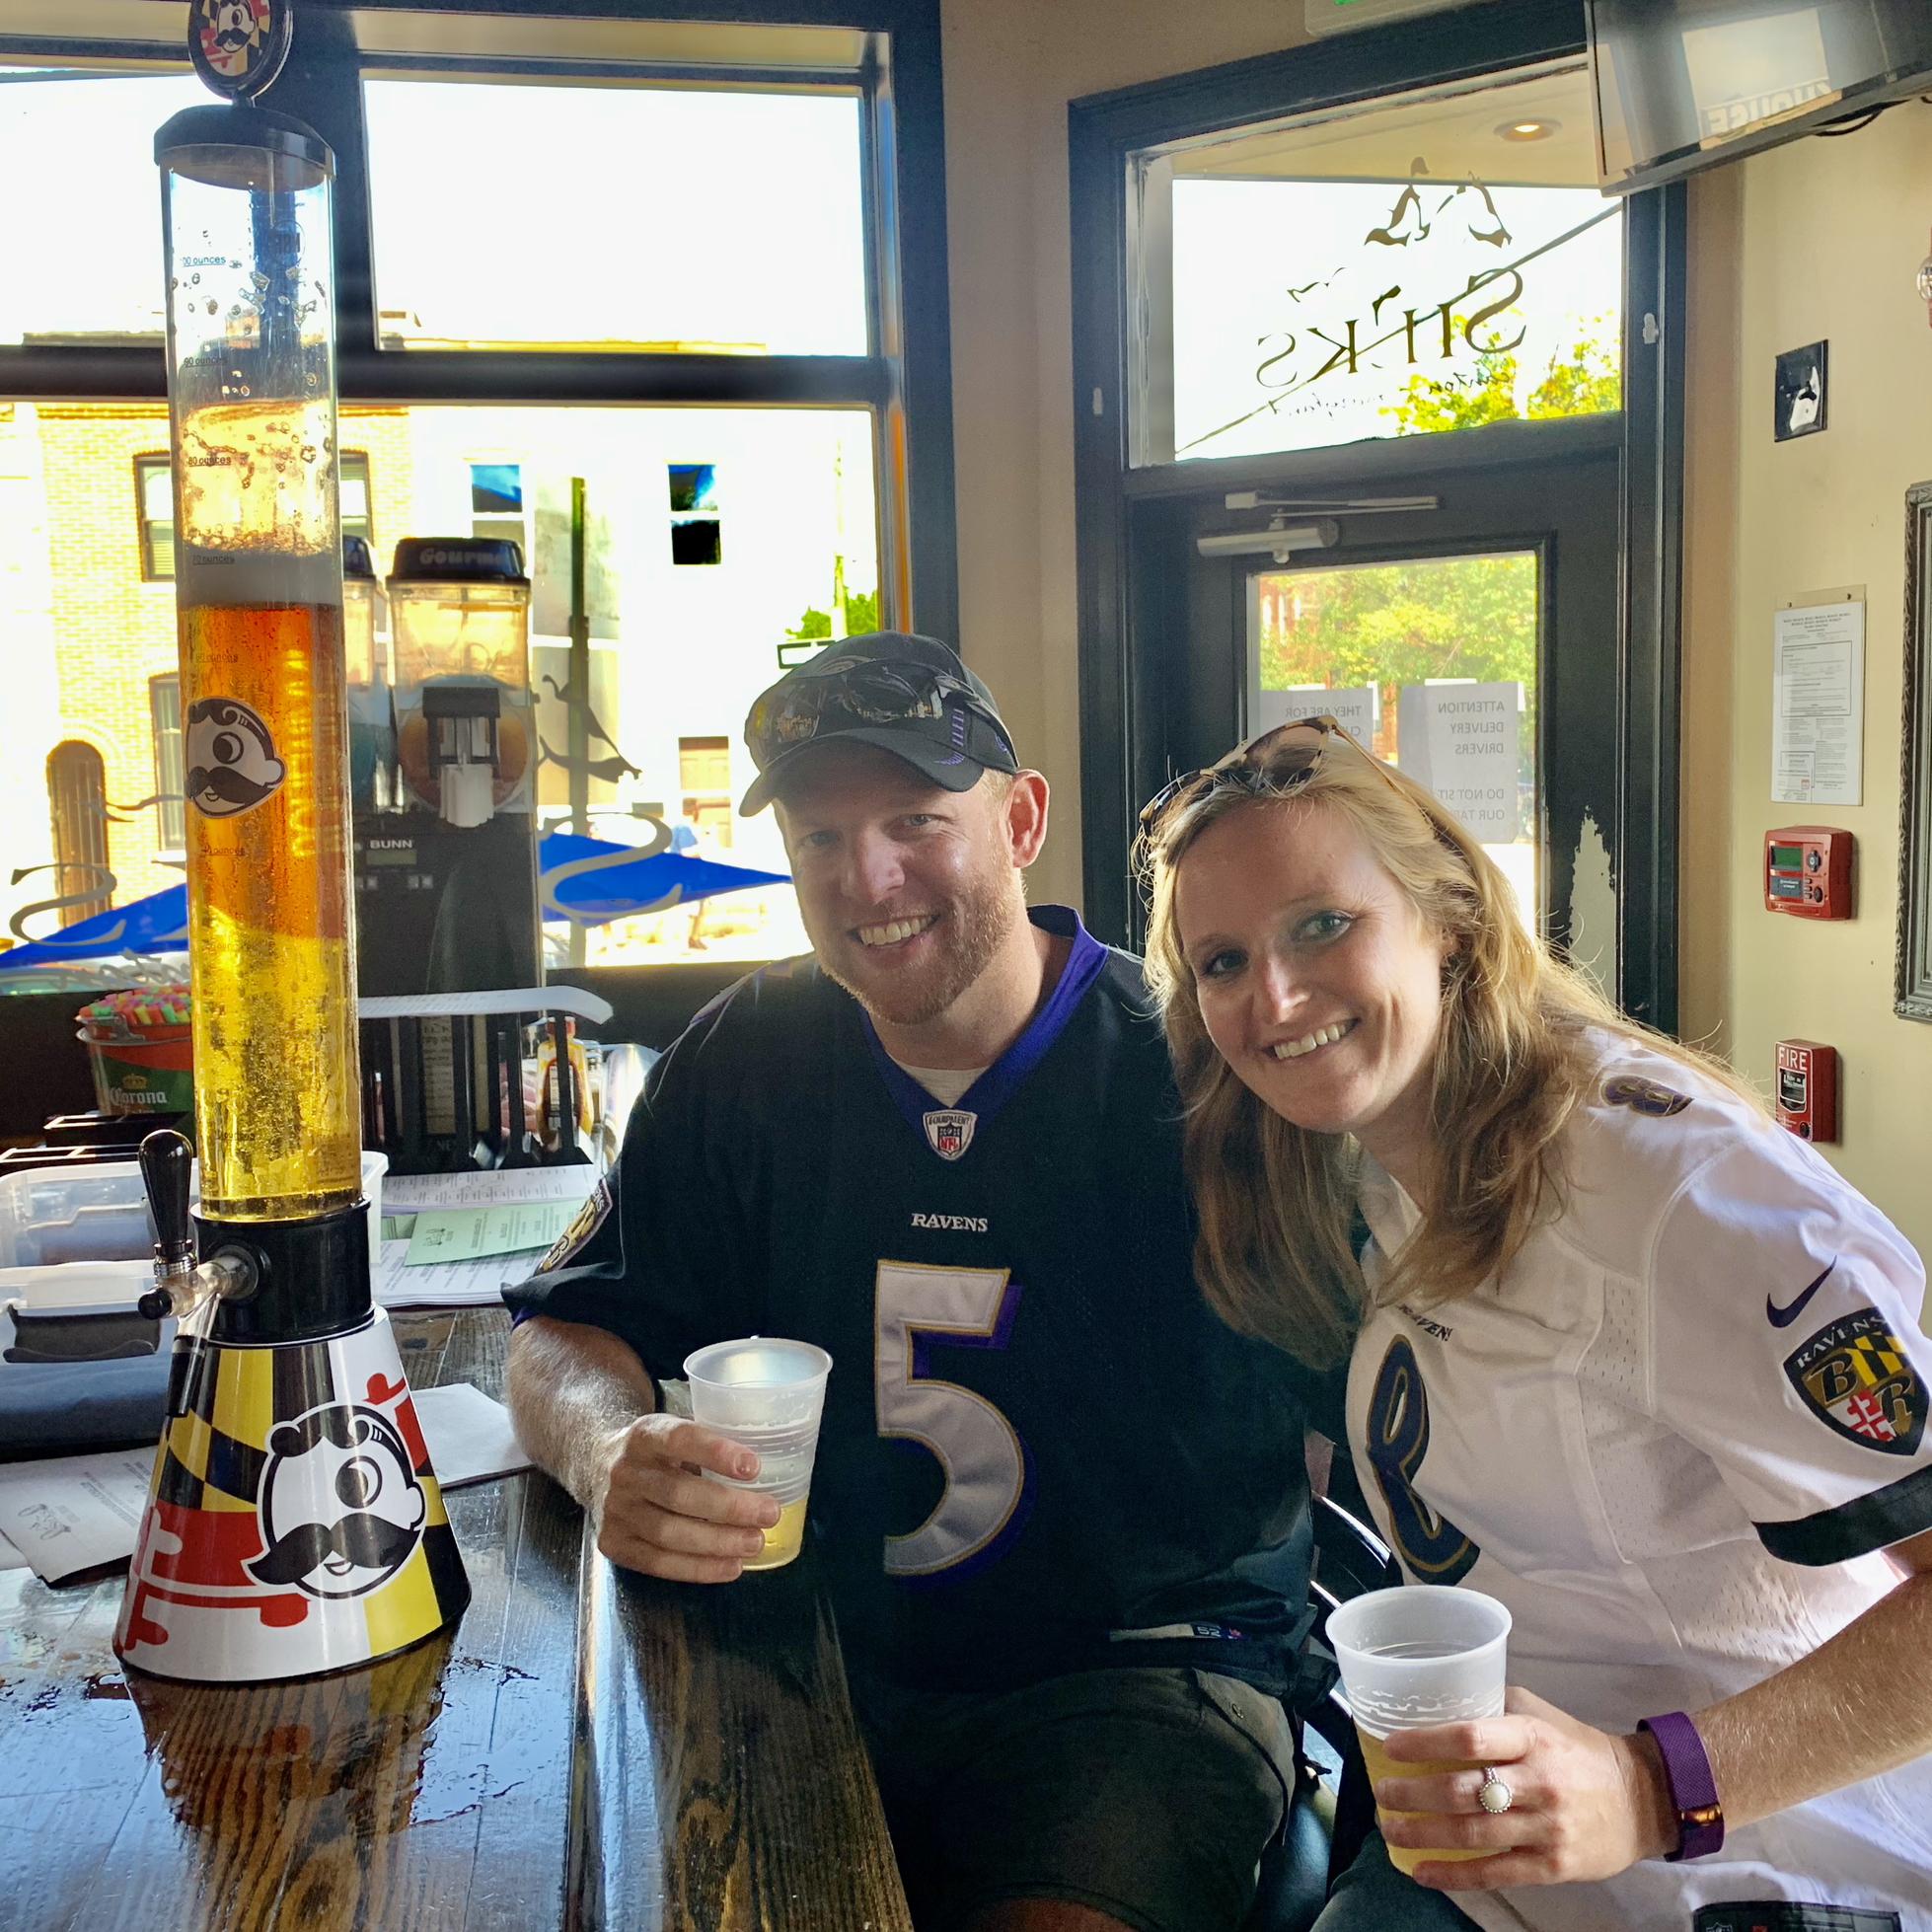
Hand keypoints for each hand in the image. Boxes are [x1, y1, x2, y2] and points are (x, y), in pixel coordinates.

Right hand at [589, 1414, 779, 1583]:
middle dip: (729, 1507)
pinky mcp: (612, 1543)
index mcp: (644, 1434)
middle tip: (769, 1513)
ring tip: (755, 1542)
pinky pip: (658, 1562)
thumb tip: (772, 1467)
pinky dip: (698, 1568)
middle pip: (678, 1494)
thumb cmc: (657, 1451)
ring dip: (718, 1542)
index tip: (754, 1467)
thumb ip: (708, 1444)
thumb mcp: (674, 1431)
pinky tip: (730, 1566)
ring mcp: (614, 1510)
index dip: (716, 1453)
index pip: (679, 1439)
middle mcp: (624, 1472)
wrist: (595, 1463)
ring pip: (668, 1533)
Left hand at [1374, 1687, 1679, 1889]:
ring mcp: (1546, 1828)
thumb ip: (1494, 1707)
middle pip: (1462, 1791)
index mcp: (1532, 1737)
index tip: (1391, 1746)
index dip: (1424, 1743)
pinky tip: (1422, 1871)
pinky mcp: (1552, 1867)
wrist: (1641, 1799)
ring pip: (1472, 1834)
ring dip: (1422, 1833)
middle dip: (1412, 1794)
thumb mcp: (1540, 1715)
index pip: (1470, 1737)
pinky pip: (1495, 1872)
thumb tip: (1437, 1697)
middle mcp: (1538, 1782)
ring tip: (1391, 1828)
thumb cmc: (1578, 1749)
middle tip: (1382, 1793)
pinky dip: (1454, 1874)